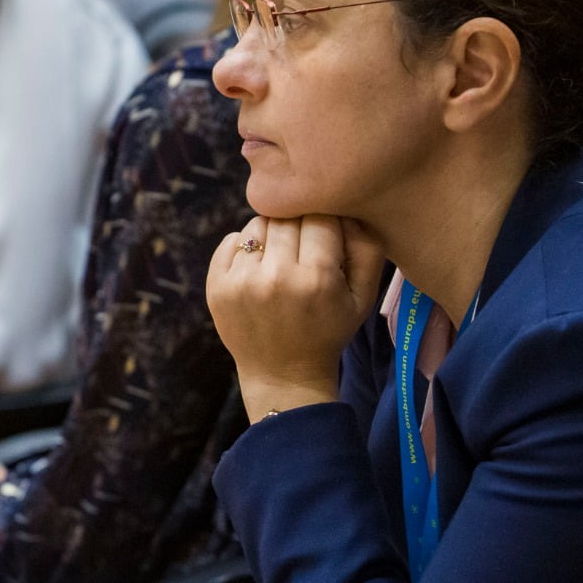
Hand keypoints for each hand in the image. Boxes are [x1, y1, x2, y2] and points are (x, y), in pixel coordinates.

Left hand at [207, 214, 386, 421]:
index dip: (326, 225)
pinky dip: (246, 247)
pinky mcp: (216, 285)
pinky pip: (232, 239)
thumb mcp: (362, 297)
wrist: (283, 374)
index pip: (321, 218)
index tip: (326, 240)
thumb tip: (347, 208)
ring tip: (281, 260)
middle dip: (299, 228)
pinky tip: (259, 269)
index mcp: (316, 279)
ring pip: (259, 224)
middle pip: (288, 217)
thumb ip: (367, 248)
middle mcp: (275, 277)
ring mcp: (240, 281)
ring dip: (272, 235)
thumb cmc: (328, 331)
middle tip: (304, 250)